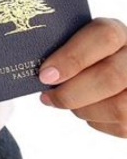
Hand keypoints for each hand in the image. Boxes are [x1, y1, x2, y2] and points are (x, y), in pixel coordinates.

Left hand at [39, 18, 126, 137]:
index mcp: (120, 32)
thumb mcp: (80, 44)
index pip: (103, 36)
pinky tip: (87, 110)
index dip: (72, 58)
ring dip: (82, 109)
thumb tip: (39, 69)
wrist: (118, 74)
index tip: (44, 74)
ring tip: (65, 103)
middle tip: (48, 97)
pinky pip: (122, 125)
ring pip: (117, 107)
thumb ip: (64, 49)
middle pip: (111, 76)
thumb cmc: (88, 58)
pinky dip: (97, 121)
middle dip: (71, 92)